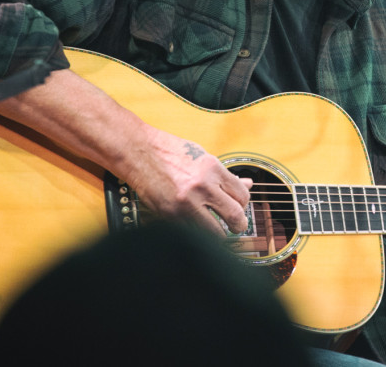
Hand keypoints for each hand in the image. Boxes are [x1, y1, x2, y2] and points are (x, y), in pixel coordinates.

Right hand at [127, 127, 253, 236]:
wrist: (138, 151)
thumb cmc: (169, 151)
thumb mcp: (203, 157)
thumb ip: (225, 175)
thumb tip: (247, 184)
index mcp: (213, 169)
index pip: (242, 195)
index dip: (244, 204)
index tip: (240, 207)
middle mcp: (202, 186)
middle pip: (235, 216)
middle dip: (239, 225)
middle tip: (236, 226)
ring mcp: (186, 203)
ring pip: (216, 233)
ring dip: (219, 234)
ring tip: (218, 230)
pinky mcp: (170, 215)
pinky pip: (193, 233)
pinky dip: (198, 233)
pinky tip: (197, 227)